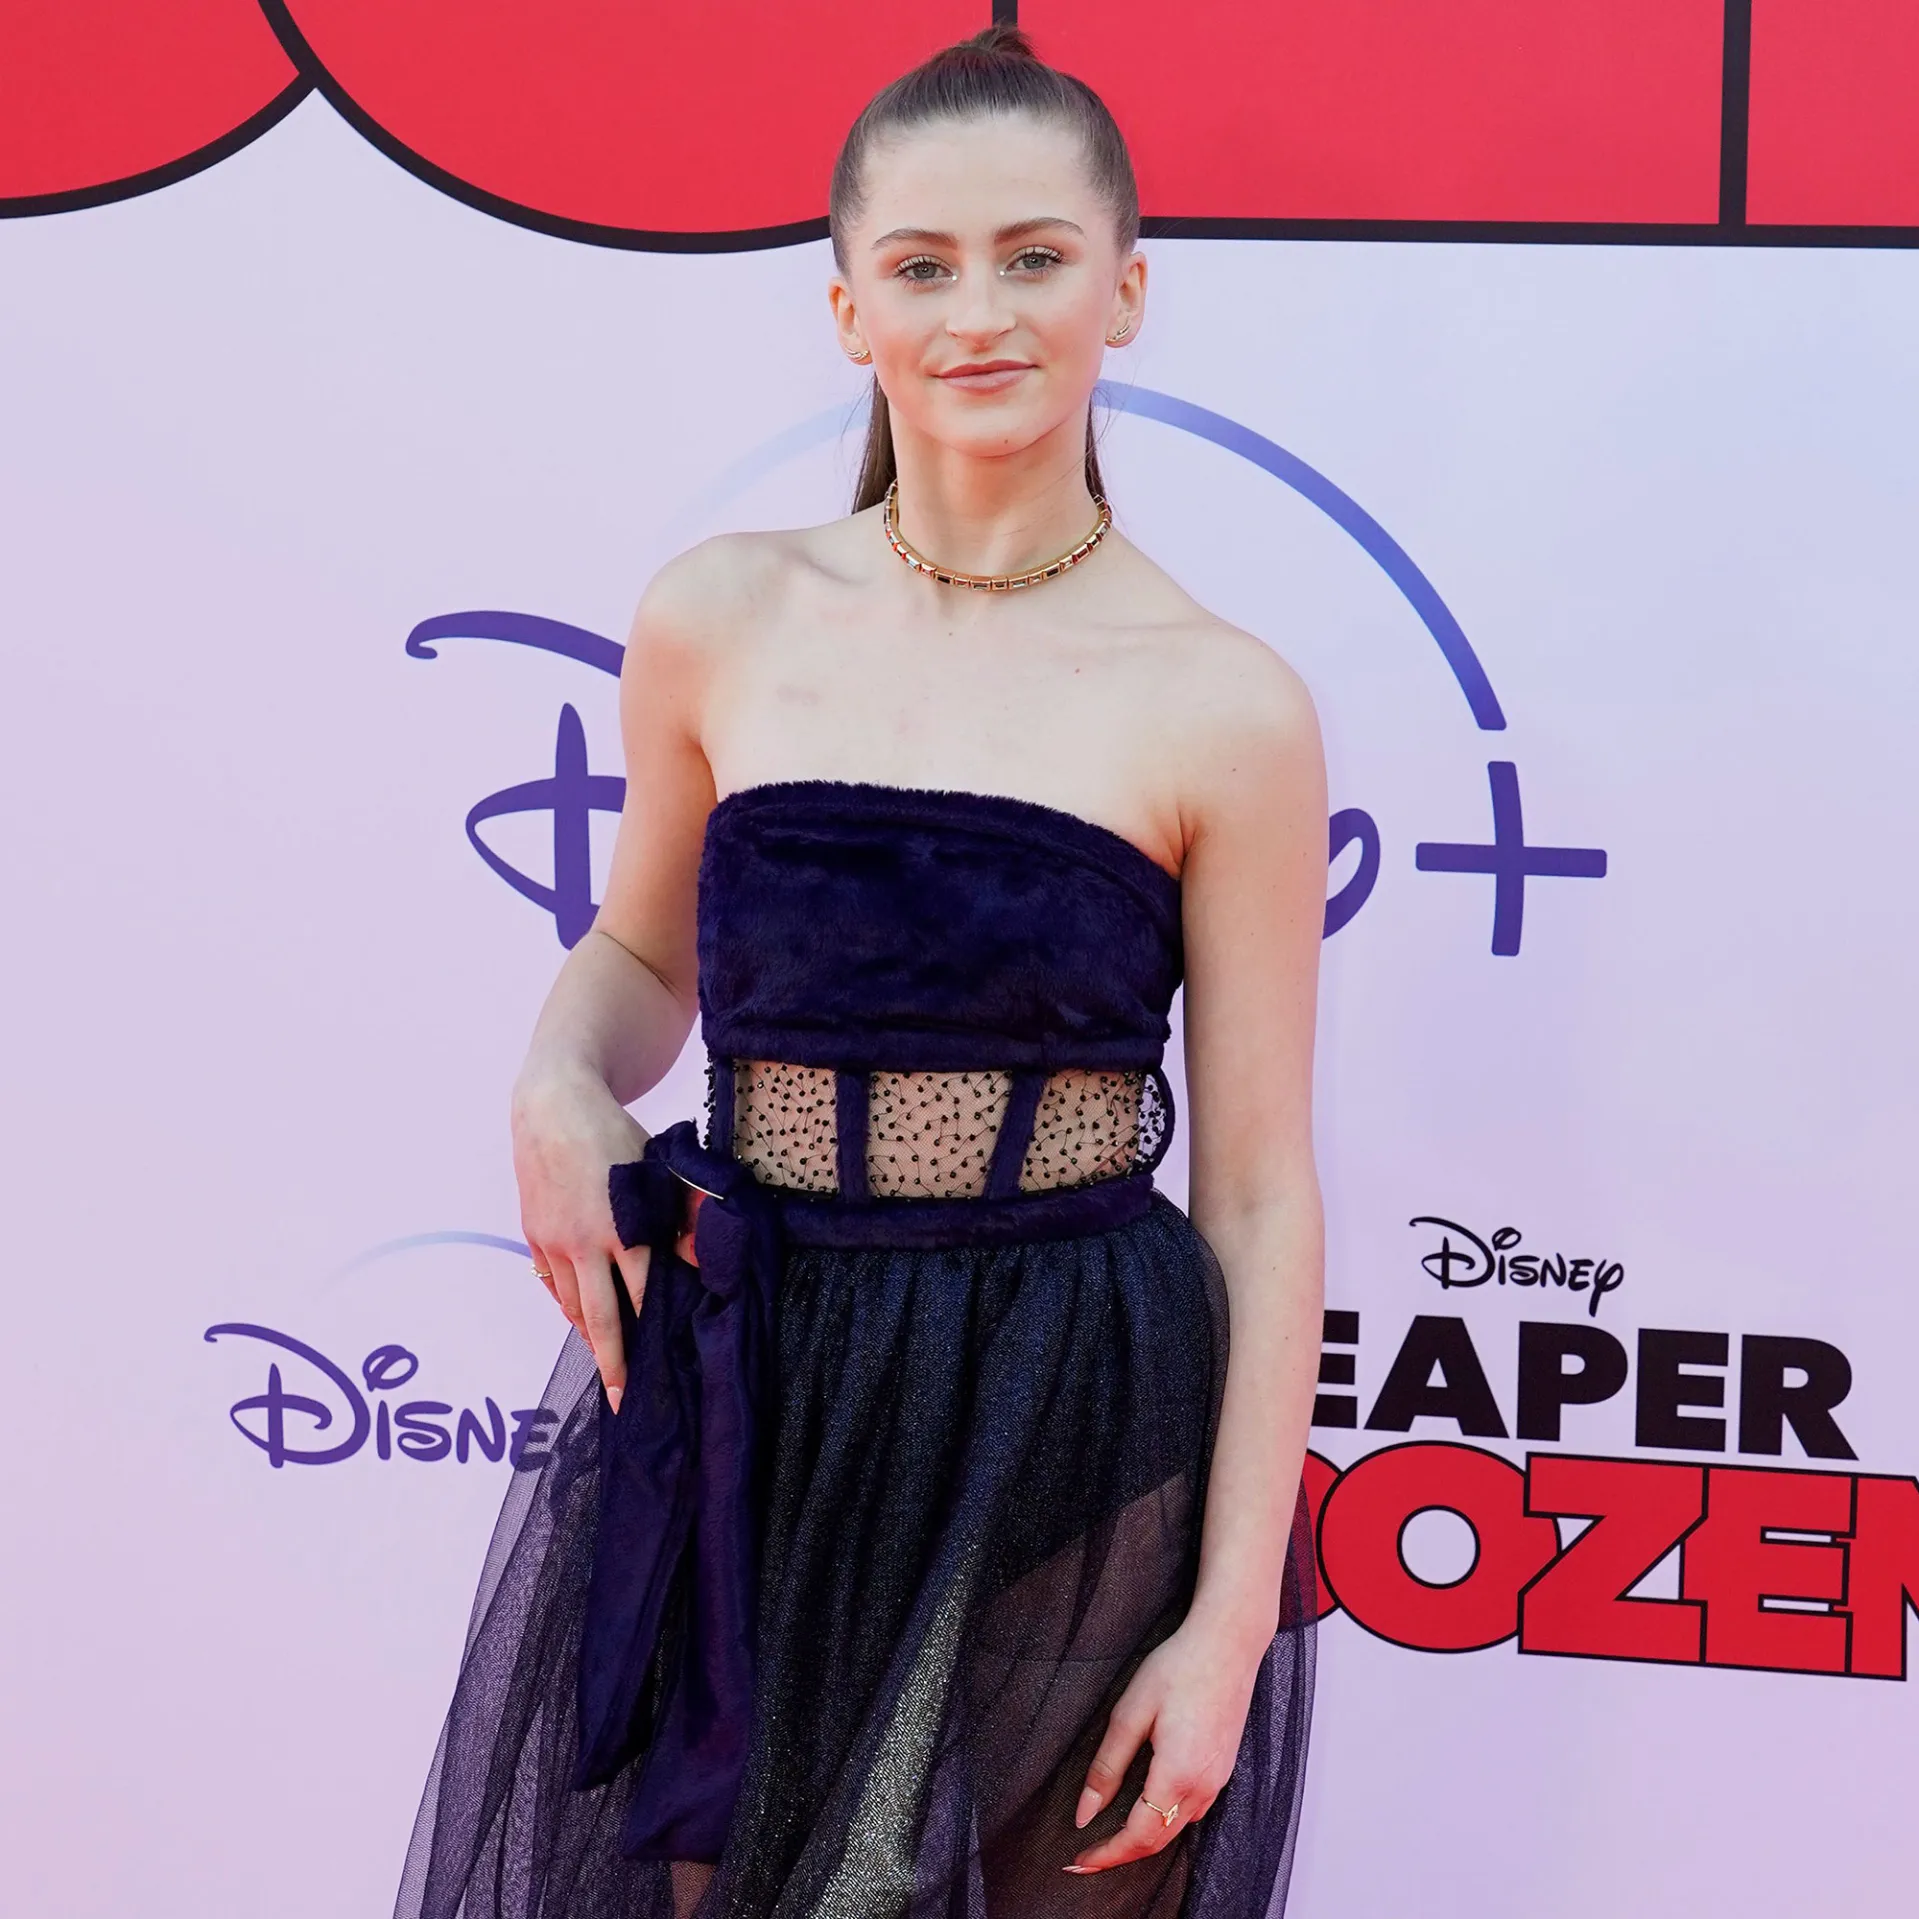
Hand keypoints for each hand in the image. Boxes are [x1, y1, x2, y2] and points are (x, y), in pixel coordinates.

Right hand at [512, 1068, 653, 1410]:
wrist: (551, 1107)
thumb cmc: (615, 1135)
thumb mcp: (657, 1170)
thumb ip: (684, 1215)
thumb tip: (704, 1257)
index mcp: (621, 1229)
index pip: (642, 1294)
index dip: (654, 1331)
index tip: (665, 1364)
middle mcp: (583, 1244)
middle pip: (601, 1317)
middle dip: (614, 1362)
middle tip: (622, 1402)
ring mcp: (553, 1243)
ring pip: (573, 1305)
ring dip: (590, 1338)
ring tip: (606, 1367)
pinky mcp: (534, 1235)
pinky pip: (553, 1283)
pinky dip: (568, 1306)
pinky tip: (581, 1321)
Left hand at [1065, 1617, 1260, 1873]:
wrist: (1228, 1644)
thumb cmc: (1178, 1668)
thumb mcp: (1131, 1711)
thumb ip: (1107, 1766)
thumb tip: (1085, 1813)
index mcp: (1177, 1775)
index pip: (1138, 1836)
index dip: (1106, 1854)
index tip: (1078, 1861)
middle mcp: (1202, 1787)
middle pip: (1158, 1841)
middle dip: (1121, 1854)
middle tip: (1087, 1856)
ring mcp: (1218, 1780)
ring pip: (1176, 1829)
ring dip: (1144, 1841)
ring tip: (1111, 1838)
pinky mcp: (1223, 1769)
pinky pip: (1192, 1812)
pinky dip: (1165, 1822)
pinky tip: (1149, 1810)